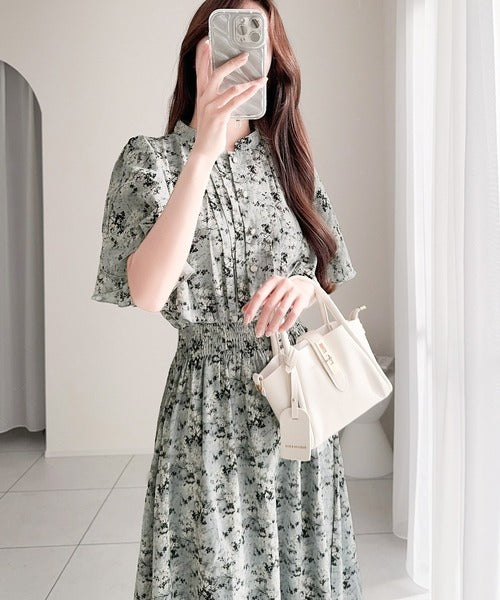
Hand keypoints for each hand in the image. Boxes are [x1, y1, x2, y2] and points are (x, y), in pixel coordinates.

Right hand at [191, 37, 267, 160]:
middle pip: (216, 74)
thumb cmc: (209, 132)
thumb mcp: (209, 112)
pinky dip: (247, 94)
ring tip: (260, 78)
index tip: (206, 42)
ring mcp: (211, 107)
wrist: (203, 151)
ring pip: (231, 88)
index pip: (200, 71)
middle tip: (245, 55)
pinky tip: (256, 89)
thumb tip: (230, 89)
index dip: (202, 56)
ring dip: (248, 82)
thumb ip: (216, 99)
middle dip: (231, 63)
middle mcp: (204, 99)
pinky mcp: (219, 117)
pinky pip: (235, 102)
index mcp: (201, 96)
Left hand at [242, 275, 315, 336]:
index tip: (247, 320)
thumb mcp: (271, 291)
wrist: (304, 286)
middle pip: (269, 306)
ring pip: (281, 311)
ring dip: (273, 325)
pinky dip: (286, 324)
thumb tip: (245, 310)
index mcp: (272, 281)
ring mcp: (293, 291)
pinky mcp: (302, 299)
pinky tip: (281, 329)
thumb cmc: (284, 290)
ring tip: (269, 332)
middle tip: (258, 331)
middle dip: (262, 322)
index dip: (252, 309)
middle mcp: (283, 284)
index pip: (259, 296)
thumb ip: (258, 300)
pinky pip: (293, 314)